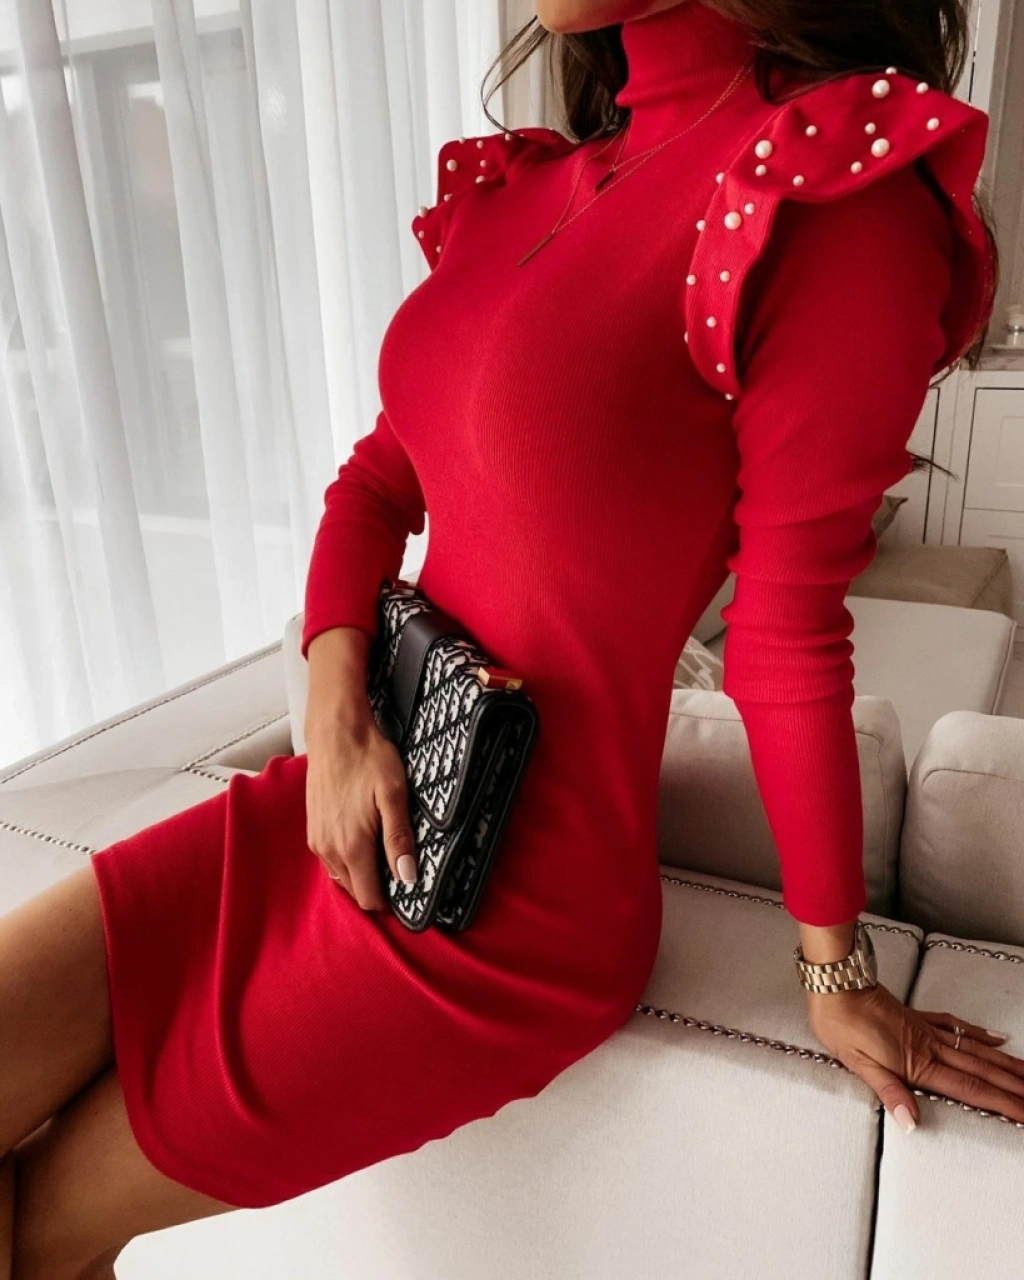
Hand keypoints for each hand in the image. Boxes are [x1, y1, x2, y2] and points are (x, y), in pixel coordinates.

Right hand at [305, 715, 418, 911]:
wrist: (336, 733)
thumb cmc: (369, 759)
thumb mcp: (394, 795)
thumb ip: (399, 839)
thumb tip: (407, 878)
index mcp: (351, 847)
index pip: (369, 899)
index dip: (391, 903)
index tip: (409, 893)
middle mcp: (329, 850)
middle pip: (356, 891)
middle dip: (378, 890)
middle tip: (401, 872)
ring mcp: (317, 840)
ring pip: (343, 877)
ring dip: (363, 875)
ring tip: (385, 855)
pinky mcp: (313, 829)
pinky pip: (332, 861)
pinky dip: (349, 861)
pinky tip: (365, 842)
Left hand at [806, 980, 1023, 1129]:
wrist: (835, 983)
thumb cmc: (840, 1023)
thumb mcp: (857, 1064)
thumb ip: (889, 1092)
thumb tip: (911, 1124)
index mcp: (917, 1063)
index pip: (969, 1091)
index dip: (1001, 1104)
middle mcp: (929, 1046)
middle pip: (982, 1071)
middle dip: (1014, 1088)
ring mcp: (926, 1029)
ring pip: (976, 1050)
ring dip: (1006, 1064)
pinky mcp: (917, 1016)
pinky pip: (956, 1026)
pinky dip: (979, 1034)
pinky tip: (997, 1040)